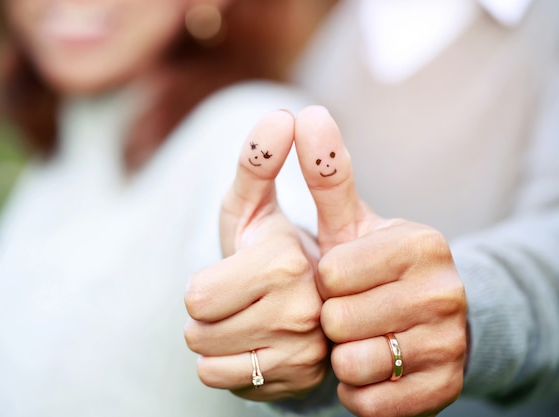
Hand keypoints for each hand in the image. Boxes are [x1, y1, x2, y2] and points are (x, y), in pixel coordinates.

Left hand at [184, 110, 328, 400]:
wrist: (311, 303)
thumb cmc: (273, 250)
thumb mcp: (256, 205)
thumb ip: (258, 163)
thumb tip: (281, 115)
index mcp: (290, 260)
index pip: (197, 295)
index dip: (205, 286)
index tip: (239, 273)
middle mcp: (305, 310)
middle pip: (198, 330)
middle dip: (207, 315)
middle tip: (240, 298)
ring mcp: (307, 355)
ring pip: (208, 361)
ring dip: (217, 342)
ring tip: (250, 322)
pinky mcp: (301, 385)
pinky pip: (226, 383)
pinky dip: (230, 369)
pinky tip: (258, 350)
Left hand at [293, 106, 467, 416]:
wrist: (423, 320)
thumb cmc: (370, 265)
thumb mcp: (348, 220)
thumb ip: (326, 171)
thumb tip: (306, 113)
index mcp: (420, 243)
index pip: (332, 273)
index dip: (323, 281)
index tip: (337, 277)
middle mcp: (445, 291)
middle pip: (340, 320)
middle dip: (331, 318)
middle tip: (347, 310)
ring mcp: (448, 343)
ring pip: (353, 363)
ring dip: (342, 355)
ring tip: (358, 337)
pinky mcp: (443, 390)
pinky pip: (367, 401)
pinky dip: (357, 388)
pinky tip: (370, 366)